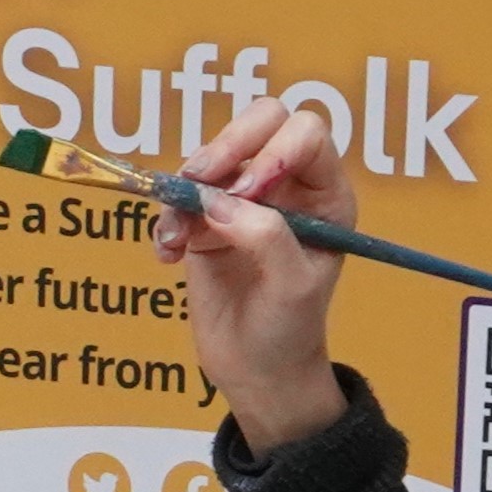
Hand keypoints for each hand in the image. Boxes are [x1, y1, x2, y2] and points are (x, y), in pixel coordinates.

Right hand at [154, 99, 350, 451]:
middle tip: (203, 183)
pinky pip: (177, 194)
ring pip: (212, 154)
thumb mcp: (292, 287)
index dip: (274, 150)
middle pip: (260, 121)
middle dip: (226, 145)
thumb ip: (265, 236)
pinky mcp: (205, 220)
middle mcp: (287, 185)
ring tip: (179, 239)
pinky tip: (168, 255)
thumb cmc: (290, 330)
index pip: (305, 133)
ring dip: (188, 188)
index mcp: (325, 194)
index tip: (248, 193)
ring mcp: (243, 199)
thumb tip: (217, 201)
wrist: (258, 371)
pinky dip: (166, 219)